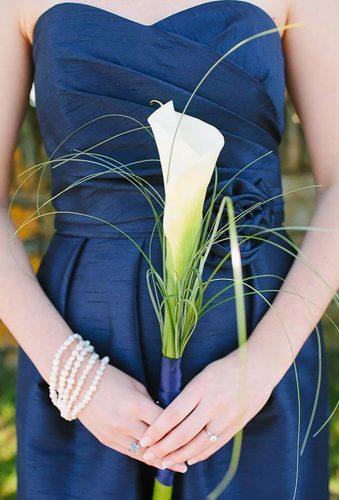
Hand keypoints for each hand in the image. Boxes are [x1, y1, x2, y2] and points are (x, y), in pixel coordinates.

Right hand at [78, 363, 186, 472]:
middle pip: (154, 442)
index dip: (178, 430)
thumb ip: (150, 403)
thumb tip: (165, 417)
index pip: (162, 422)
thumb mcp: (135, 385)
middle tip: (190, 457)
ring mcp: (114, 434)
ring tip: (177, 465)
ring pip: (142, 453)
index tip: (192, 435)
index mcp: (134, 404)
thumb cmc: (111, 378)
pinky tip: (156, 462)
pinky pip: (129, 453)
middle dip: (173, 450)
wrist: (79, 383)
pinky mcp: (106, 440)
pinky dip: (144, 458)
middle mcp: (124, 422)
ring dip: (160, 460)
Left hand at [140, 345, 277, 466]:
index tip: (145, 439)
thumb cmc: (227, 367)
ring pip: (198, 443)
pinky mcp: (236, 426)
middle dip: (163, 447)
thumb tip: (168, 415)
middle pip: (183, 433)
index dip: (157, 430)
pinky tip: (189, 459)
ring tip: (165, 462)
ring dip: (179, 455)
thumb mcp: (203, 374)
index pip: (173, 414)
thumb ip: (189, 395)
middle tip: (149, 455)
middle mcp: (212, 404)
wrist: (259, 367)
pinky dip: (200, 454)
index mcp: (200, 387)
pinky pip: (214, 445)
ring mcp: (225, 417)